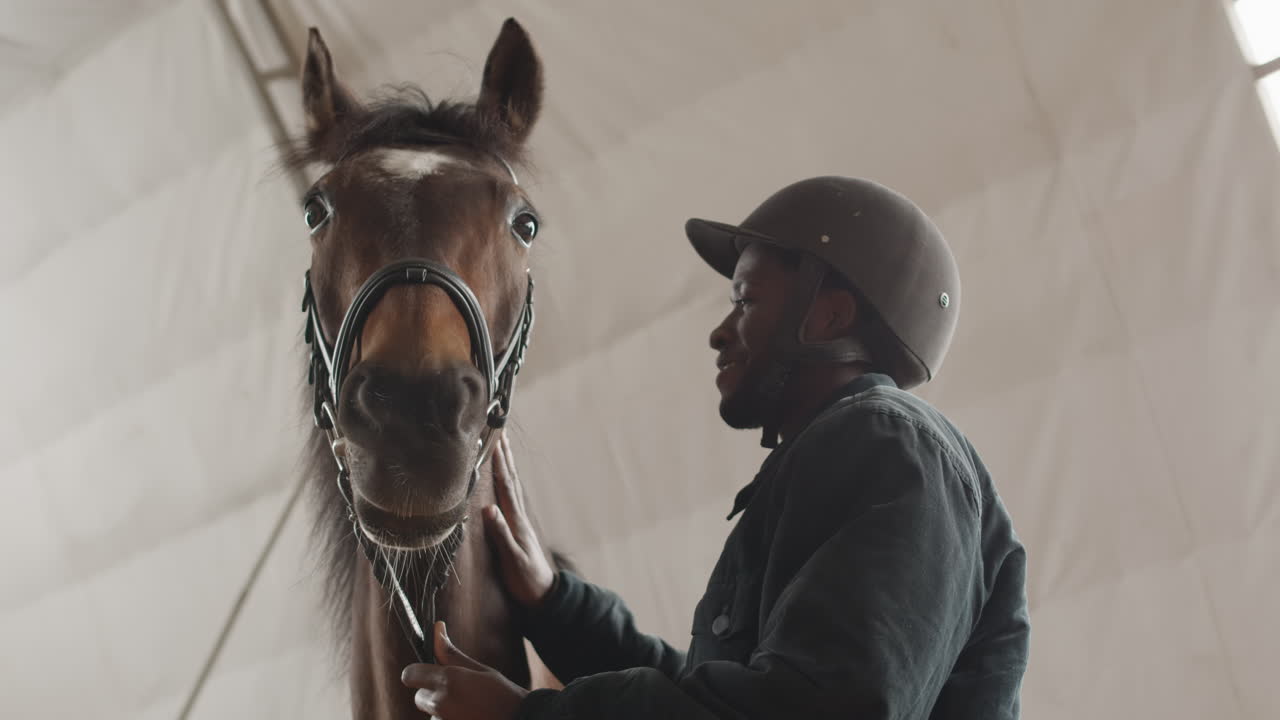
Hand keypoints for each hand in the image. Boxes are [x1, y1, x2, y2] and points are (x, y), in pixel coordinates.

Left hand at [402, 621, 527, 719]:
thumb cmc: (502, 694)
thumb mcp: (479, 670)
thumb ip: (451, 653)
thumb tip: (437, 627)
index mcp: (448, 680)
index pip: (409, 674)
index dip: (417, 673)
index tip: (427, 674)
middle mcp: (440, 703)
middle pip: (419, 696)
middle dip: (432, 693)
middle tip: (459, 693)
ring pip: (430, 712)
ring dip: (442, 711)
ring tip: (469, 709)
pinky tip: (469, 717)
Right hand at [484, 433, 555, 608]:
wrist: (543, 595)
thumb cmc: (525, 580)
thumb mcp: (513, 560)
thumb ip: (501, 536)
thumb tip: (489, 510)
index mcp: (516, 521)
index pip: (505, 486)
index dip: (498, 463)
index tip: (493, 440)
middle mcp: (518, 516)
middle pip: (510, 479)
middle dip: (503, 454)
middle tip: (498, 429)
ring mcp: (518, 521)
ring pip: (510, 485)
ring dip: (505, 463)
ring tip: (500, 444)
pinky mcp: (516, 527)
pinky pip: (509, 497)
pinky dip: (505, 481)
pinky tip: (503, 476)